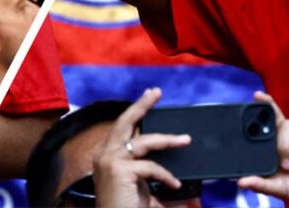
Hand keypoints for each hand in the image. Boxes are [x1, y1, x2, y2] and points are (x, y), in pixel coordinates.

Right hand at [93, 87, 190, 207]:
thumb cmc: (125, 207)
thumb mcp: (140, 188)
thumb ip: (153, 176)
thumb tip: (181, 177)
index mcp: (105, 155)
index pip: (122, 126)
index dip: (136, 110)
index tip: (149, 98)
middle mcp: (103, 154)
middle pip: (125, 121)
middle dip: (142, 104)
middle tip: (156, 92)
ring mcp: (110, 161)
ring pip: (144, 141)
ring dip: (168, 139)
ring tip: (185, 140)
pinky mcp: (119, 170)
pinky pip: (151, 166)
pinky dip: (165, 175)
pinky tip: (174, 184)